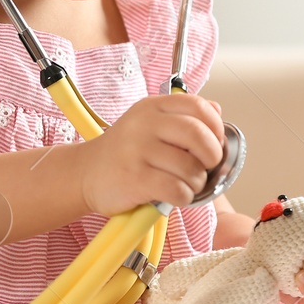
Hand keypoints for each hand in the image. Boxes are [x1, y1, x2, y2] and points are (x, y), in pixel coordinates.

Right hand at [77, 94, 225, 216]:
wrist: (86, 173)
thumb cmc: (124, 152)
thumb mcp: (150, 124)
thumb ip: (182, 117)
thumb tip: (217, 111)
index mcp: (152, 107)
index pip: (197, 106)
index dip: (215, 127)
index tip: (215, 142)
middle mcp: (144, 124)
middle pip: (198, 134)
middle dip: (212, 155)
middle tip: (207, 167)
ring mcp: (138, 150)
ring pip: (190, 166)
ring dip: (197, 182)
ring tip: (187, 184)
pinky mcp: (135, 178)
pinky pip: (177, 189)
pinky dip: (184, 196)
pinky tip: (176, 195)